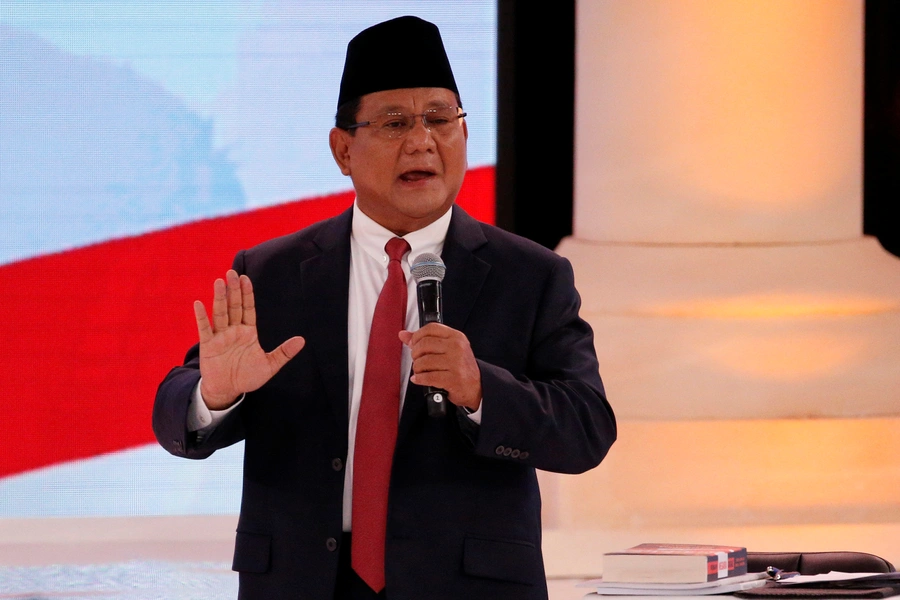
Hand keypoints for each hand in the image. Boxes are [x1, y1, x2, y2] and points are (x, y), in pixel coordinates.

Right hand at [194, 270, 304, 409]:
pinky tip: (199, 304)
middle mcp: (233, 330)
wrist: (229, 391)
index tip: (246, 279)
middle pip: (234, 306)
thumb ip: (284, 352)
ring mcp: (220, 337)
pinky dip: (201, 317)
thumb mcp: (270, 365)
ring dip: (220, 298)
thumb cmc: (248, 377)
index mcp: (248, 332)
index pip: (248, 309)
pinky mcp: (208, 346)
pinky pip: (204, 329)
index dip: (247, 294)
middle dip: (234, 290)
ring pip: (220, 314)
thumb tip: (302, 340)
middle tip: (232, 272)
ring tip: (219, 282)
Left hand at [399, 323, 481, 410]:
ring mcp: (456, 363)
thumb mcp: (448, 349)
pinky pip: (427, 377)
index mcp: (456, 337)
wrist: (477, 387)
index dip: (417, 336)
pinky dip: (419, 379)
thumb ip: (425, 340)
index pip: (431, 328)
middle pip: (424, 344)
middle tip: (417, 360)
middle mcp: (457, 347)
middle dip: (415, 354)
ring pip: (424, 361)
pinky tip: (420, 379)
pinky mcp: (453, 379)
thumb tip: (403, 334)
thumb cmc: (461, 367)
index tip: (414, 344)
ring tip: (420, 371)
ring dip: (417, 368)